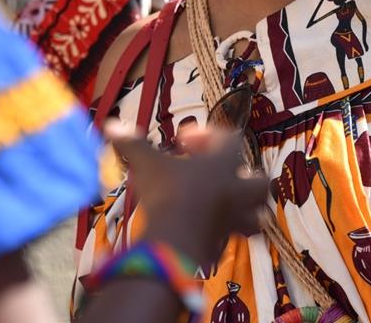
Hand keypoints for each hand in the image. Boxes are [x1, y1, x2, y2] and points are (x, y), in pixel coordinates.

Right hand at [105, 121, 266, 265]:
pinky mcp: (224, 244)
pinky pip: (234, 238)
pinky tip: (203, 228)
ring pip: (256, 215)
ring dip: (244, 210)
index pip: (230, 139)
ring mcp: (234, 220)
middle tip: (221, 176)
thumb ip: (132, 144)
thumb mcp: (146, 164)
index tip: (183, 141)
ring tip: (223, 206)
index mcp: (223, 165)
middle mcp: (236, 191)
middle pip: (259, 182)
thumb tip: (111, 125)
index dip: (207, 136)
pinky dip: (223, 232)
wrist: (174, 242)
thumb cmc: (165, 194)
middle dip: (245, 177)